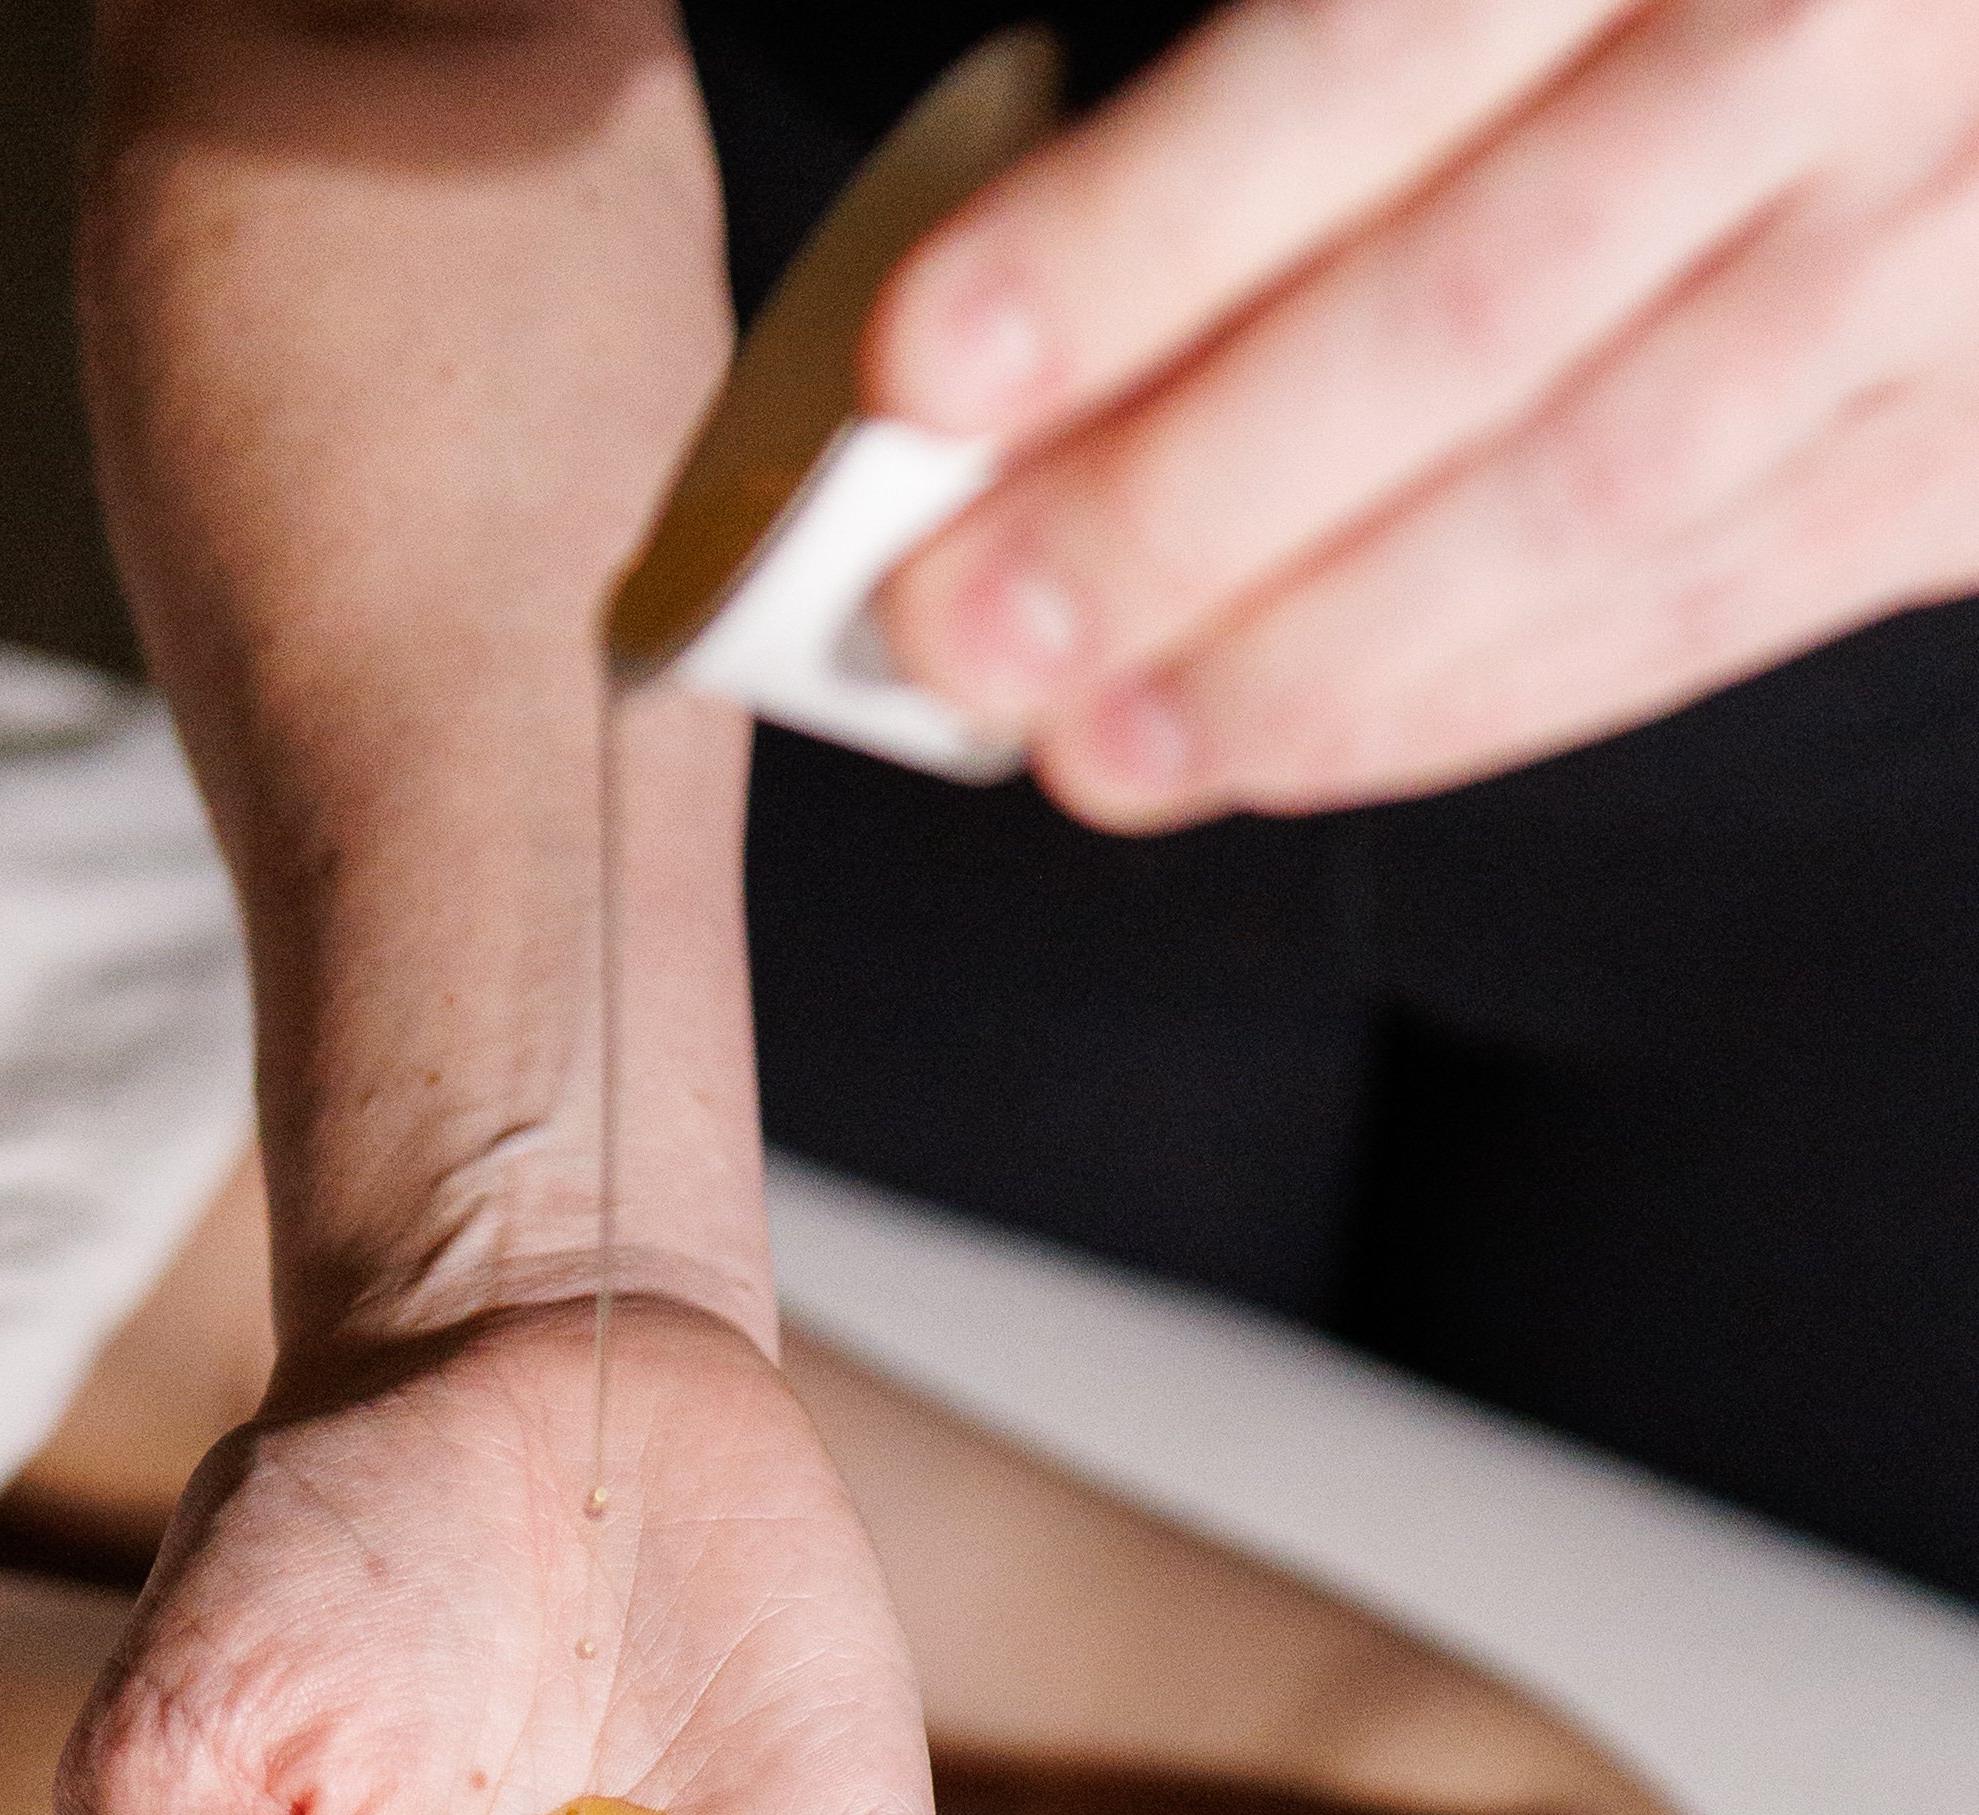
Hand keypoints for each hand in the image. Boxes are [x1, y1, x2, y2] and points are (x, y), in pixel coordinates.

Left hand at [869, 0, 1978, 818]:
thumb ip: (1355, 28)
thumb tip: (1052, 290)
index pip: (1367, 59)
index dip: (1138, 232)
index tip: (933, 370)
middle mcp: (1836, 47)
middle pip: (1460, 321)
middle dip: (1179, 506)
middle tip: (966, 626)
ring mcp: (1937, 257)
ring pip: (1579, 501)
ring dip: (1302, 653)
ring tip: (1091, 740)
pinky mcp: (1977, 449)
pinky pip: (1704, 610)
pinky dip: (1470, 700)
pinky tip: (1282, 748)